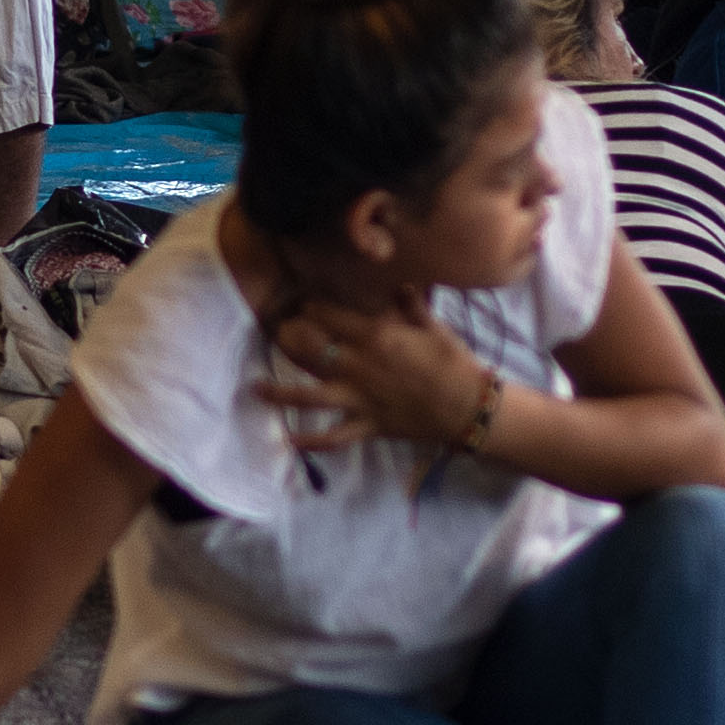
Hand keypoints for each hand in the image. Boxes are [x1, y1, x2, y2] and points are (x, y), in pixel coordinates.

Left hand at [258, 294, 487, 455]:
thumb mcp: (433, 326)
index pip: (330, 317)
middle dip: (288, 340)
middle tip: (275, 334)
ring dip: (281, 392)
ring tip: (255, 388)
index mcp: (376, 336)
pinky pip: (334, 436)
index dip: (311, 309)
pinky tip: (289, 441)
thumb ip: (411, 304)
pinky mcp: (367, 425)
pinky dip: (311, 442)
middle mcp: (360, 366)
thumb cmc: (454, 362)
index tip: (303, 306)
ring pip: (310, 395)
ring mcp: (360, 398)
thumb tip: (400, 283)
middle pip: (311, 350)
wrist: (469, 407)